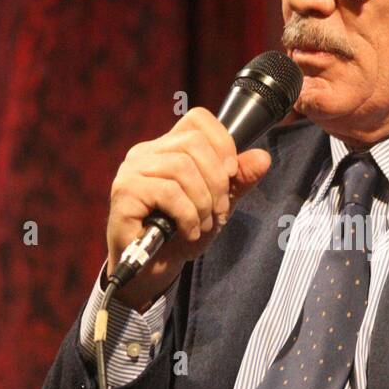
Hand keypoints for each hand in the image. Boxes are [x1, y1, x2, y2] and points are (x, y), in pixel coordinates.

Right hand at [106, 106, 271, 310]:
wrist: (153, 269)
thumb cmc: (181, 234)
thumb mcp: (219, 205)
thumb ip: (238, 181)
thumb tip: (262, 158)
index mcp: (168, 147)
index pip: (198, 119)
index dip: (223, 143)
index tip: (231, 175)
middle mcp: (146, 152)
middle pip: (194, 142)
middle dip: (217, 181)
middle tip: (219, 210)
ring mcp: (133, 170)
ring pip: (182, 167)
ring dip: (203, 202)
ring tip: (202, 224)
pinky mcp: (125, 192)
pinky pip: (168, 192)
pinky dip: (187, 215)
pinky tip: (188, 231)